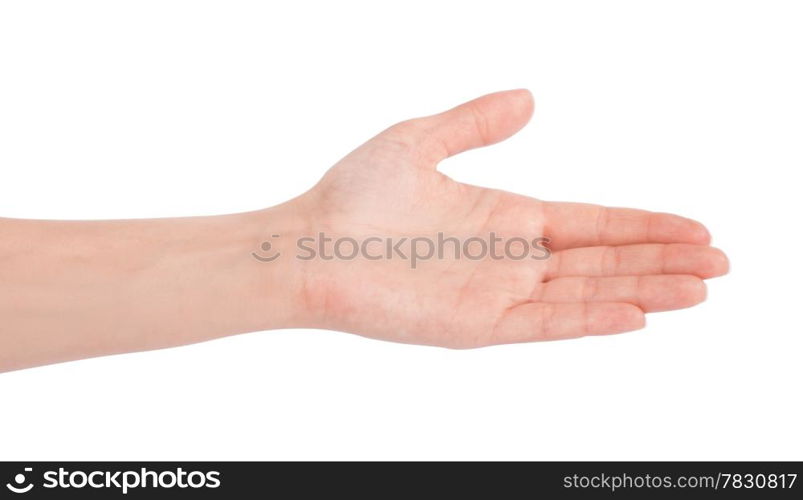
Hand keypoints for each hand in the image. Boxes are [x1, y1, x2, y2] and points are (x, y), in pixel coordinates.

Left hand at [283, 89, 728, 346]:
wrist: (307, 245)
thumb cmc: (354, 195)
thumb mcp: (419, 138)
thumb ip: (475, 121)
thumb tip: (531, 97)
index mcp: (506, 217)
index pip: (592, 223)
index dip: (644, 225)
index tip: (694, 225)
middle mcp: (510, 258)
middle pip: (603, 260)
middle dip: (662, 260)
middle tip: (720, 262)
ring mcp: (495, 294)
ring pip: (585, 292)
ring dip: (643, 290)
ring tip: (698, 288)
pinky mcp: (472, 326)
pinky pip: (541, 322)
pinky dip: (588, 318)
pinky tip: (633, 313)